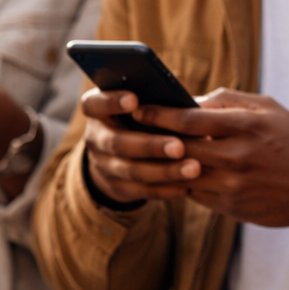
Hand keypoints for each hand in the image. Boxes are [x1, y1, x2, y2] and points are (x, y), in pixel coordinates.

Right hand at [81, 86, 195, 204]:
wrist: (121, 153)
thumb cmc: (143, 116)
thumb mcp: (142, 104)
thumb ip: (157, 101)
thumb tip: (192, 104)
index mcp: (98, 110)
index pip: (94, 103)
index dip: (111, 102)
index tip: (134, 99)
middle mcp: (95, 138)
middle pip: (117, 143)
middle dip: (150, 146)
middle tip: (179, 146)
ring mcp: (103, 165)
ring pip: (132, 170)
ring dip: (165, 171)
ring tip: (193, 168)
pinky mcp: (117, 187)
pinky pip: (141, 190)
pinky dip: (165, 189)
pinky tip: (187, 186)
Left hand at [88, 87, 288, 226]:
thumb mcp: (268, 109)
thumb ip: (228, 101)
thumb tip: (187, 100)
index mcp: (247, 125)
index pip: (190, 118)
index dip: (158, 113)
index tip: (136, 107)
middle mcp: (238, 155)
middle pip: (179, 146)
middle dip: (150, 137)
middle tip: (127, 129)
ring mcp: (234, 183)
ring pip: (182, 173)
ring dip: (160, 163)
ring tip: (141, 152)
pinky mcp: (232, 206)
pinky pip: (194, 194)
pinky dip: (180, 182)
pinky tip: (170, 173)